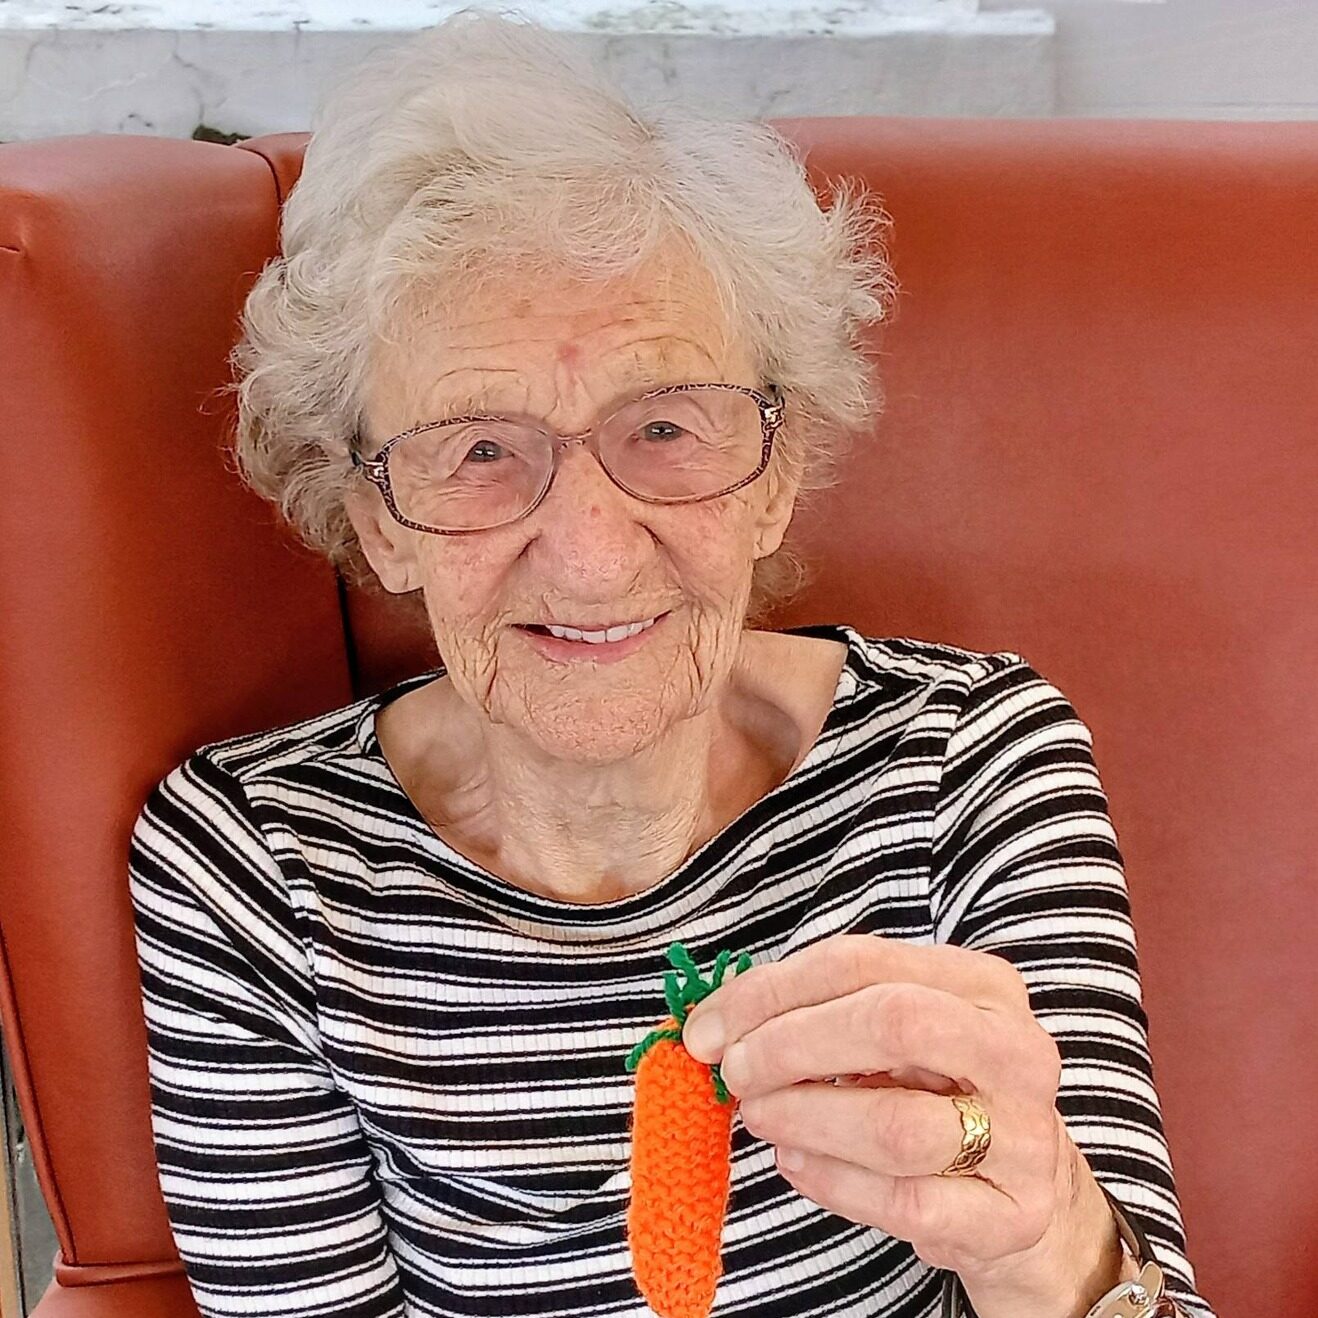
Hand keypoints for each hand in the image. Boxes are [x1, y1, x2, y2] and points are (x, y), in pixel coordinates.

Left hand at [681, 934, 1128, 1317]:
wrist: (1027, 1194)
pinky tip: (795, 1163)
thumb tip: (714, 1022)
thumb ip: (820, 1012)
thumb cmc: (939, 1094)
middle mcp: (1015, 1050)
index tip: (709, 1025)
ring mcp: (1023, 1138)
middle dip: (791, 1044)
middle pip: (893, 1024)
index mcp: (982, 984)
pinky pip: (902, 1200)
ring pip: (895, 1124)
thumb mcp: (896, 1035)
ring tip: (761, 1117)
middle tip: (733, 1072)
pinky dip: (831, 1181)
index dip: (771, 991)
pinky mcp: (1009, 1216)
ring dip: (803, 1118)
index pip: (862, 962)